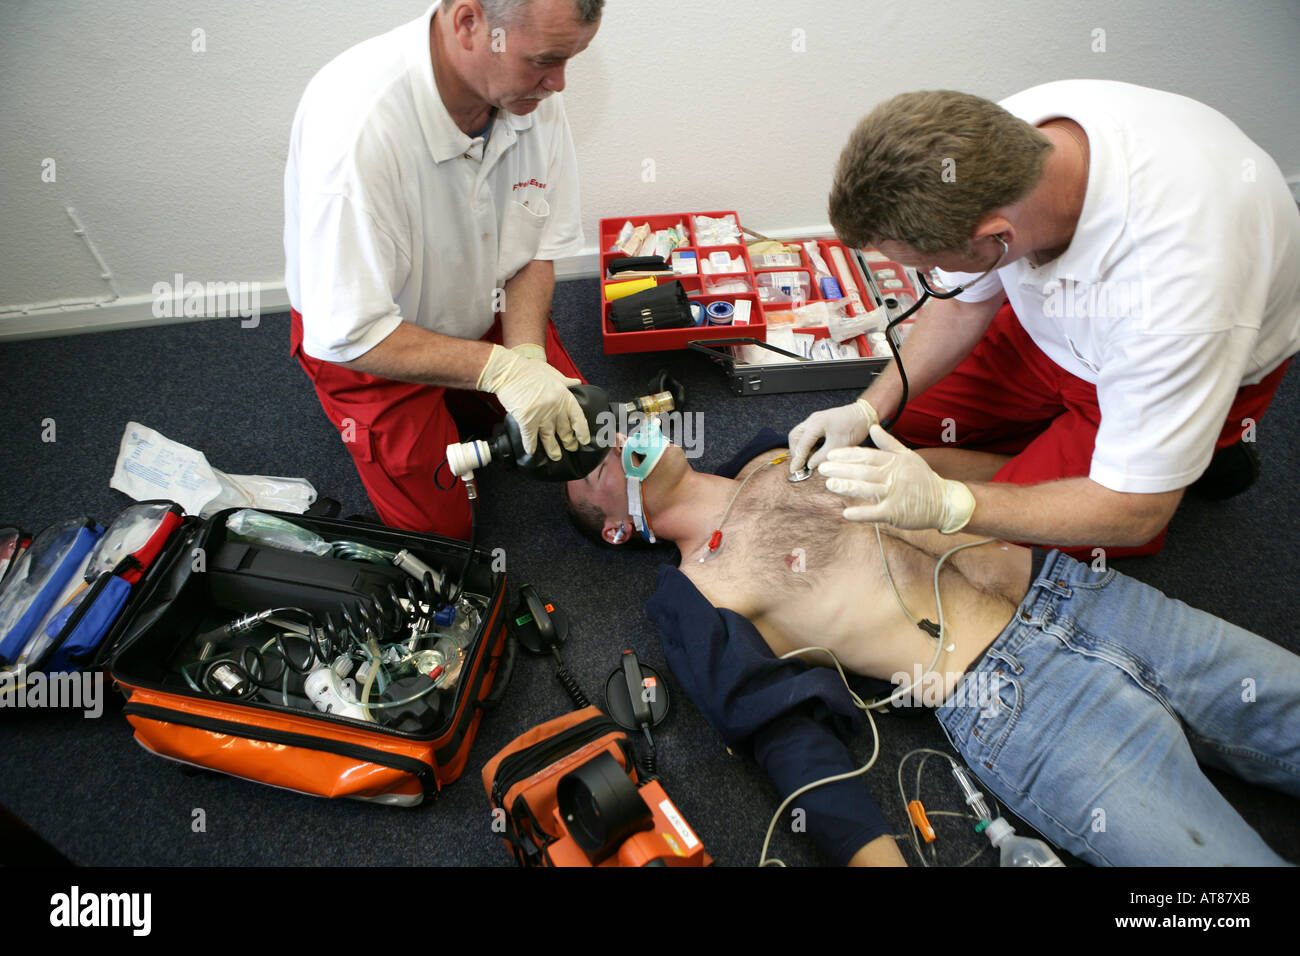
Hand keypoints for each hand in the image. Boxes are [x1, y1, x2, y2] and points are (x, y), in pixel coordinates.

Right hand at [476, 344, 589, 459]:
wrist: (508, 371)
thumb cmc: (528, 370)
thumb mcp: (551, 372)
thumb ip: (564, 381)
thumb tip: (577, 383)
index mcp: (564, 395)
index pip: (578, 417)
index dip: (582, 431)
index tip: (584, 440)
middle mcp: (555, 407)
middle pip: (565, 430)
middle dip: (569, 442)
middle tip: (571, 448)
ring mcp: (541, 415)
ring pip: (549, 437)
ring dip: (553, 449)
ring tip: (556, 457)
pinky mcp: (526, 420)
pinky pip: (530, 438)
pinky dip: (530, 446)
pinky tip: (531, 452)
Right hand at [788, 399, 878, 471]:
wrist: (865, 414)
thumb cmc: (854, 427)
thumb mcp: (839, 445)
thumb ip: (822, 456)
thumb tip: (810, 465)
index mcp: (816, 423)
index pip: (801, 443)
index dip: (798, 458)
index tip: (795, 470)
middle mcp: (813, 420)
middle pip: (794, 436)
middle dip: (795, 451)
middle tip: (799, 465)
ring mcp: (815, 420)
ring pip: (799, 434)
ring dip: (800, 447)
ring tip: (805, 460)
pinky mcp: (820, 422)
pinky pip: (807, 433)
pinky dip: (807, 444)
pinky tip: (813, 453)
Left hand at [818, 425, 974, 532]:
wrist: (944, 502)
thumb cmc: (922, 478)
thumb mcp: (908, 456)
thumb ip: (888, 443)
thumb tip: (873, 427)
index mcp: (895, 461)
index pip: (867, 455)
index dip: (847, 455)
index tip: (830, 455)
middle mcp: (895, 476)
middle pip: (864, 471)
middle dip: (841, 469)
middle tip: (822, 468)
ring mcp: (895, 495)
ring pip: (867, 489)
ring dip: (847, 487)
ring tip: (829, 484)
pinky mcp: (896, 513)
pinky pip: (875, 513)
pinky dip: (861, 513)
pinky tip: (846, 512)